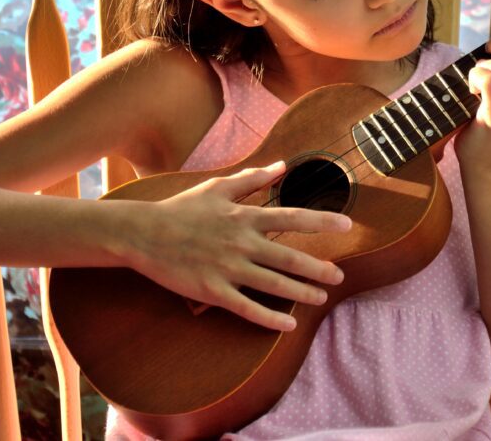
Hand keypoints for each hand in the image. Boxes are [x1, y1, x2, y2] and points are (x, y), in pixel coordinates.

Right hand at [117, 161, 351, 331]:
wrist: (143, 233)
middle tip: (339, 277)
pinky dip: (270, 318)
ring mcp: (227, 268)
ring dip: (301, 292)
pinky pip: (247, 307)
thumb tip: (282, 165)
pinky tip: (288, 325)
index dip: (322, 221)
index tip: (347, 224)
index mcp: (244, 216)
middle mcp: (241, 242)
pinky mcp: (212, 291)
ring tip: (321, 298)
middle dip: (318, 268)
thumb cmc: (181, 209)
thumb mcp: (217, 188)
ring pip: (273, 283)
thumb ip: (252, 179)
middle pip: (289, 256)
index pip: (292, 217)